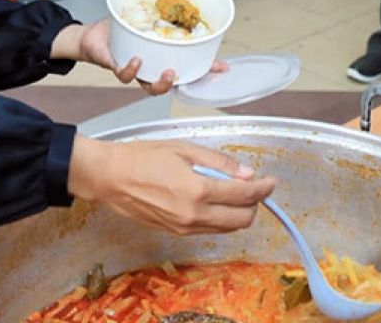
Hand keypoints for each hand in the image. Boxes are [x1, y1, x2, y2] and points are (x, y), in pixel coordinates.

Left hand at [54, 21, 227, 95]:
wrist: (90, 36)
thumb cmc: (119, 29)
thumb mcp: (142, 16)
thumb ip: (159, 9)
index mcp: (160, 57)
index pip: (187, 68)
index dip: (206, 71)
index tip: (223, 67)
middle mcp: (149, 68)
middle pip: (170, 84)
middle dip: (181, 81)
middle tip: (184, 73)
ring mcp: (134, 71)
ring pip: (149, 86)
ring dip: (160, 83)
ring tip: (165, 72)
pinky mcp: (115, 67)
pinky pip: (124, 74)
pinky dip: (131, 69)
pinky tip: (136, 60)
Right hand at [68, 138, 276, 234]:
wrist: (110, 177)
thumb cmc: (143, 156)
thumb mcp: (184, 149)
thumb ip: (218, 163)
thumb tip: (246, 173)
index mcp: (198, 190)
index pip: (244, 195)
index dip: (264, 189)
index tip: (271, 182)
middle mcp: (194, 215)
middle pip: (241, 220)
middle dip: (255, 205)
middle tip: (255, 188)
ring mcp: (184, 227)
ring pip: (226, 229)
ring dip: (238, 213)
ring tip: (235, 193)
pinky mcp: (175, 232)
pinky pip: (208, 230)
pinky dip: (219, 218)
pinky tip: (214, 201)